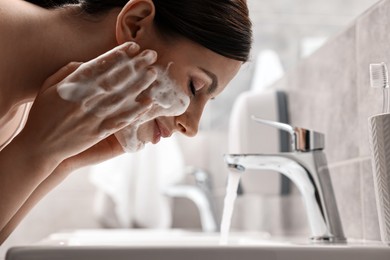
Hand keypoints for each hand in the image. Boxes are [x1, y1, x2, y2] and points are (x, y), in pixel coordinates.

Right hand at [17, 42, 156, 169]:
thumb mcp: (49, 86)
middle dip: (135, 65)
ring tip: (153, 73)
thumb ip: (69, 72)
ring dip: (139, 84)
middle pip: (114, 79)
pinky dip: (135, 111)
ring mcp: (92, 116)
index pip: (99, 66)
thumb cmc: (43, 114)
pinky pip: (120, 120)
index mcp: (71, 85)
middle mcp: (83, 99)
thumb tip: (90, 62)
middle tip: (151, 55)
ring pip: (120, 97)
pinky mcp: (98, 133)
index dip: (118, 55)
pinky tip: (148, 102)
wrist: (39, 146)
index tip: (134, 47)